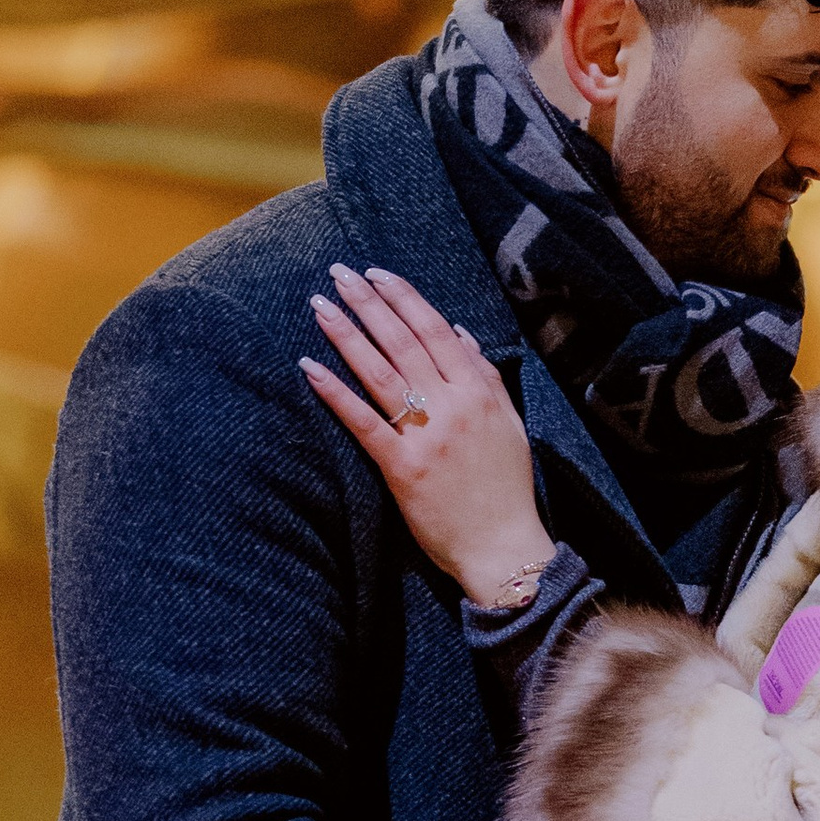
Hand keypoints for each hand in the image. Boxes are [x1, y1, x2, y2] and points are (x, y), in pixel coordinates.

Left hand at [302, 269, 556, 605]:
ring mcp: (426, 437)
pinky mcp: (402, 469)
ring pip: (380, 373)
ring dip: (346, 335)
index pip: (434, 330)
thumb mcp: (509, 423)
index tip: (376, 273)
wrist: (503, 547)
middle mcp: (452, 406)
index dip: (403, 298)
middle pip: (402, 342)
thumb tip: (460, 333)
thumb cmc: (506, 487)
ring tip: (320, 306)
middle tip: (338, 273)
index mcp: (478, 391)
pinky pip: (364, 422)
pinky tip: (310, 368)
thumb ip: (487, 375)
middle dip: (368, 303)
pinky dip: (336, 392)